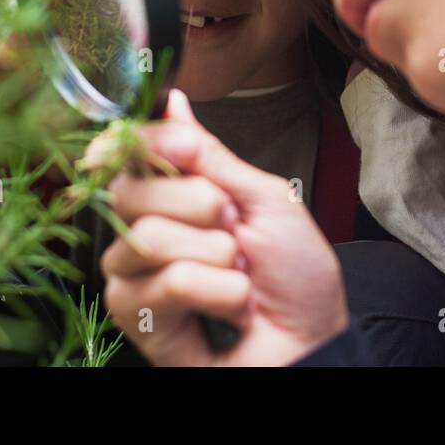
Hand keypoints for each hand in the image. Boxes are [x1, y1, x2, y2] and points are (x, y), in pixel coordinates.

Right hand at [102, 90, 348, 365]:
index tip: (181, 149)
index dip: (145, 143)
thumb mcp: (264, 198)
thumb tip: (172, 102)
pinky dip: (219, 292)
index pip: (131, 153)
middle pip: (131, 188)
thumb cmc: (297, 278)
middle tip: (236, 230)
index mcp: (174, 196)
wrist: (313, 341)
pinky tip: (231, 311)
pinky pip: (168, 282)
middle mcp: (144, 230)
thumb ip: (209, 155)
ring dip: (218, 256)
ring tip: (240, 277)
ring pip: (150, 236)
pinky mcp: (137, 319)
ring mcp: (134, 275)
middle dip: (203, 206)